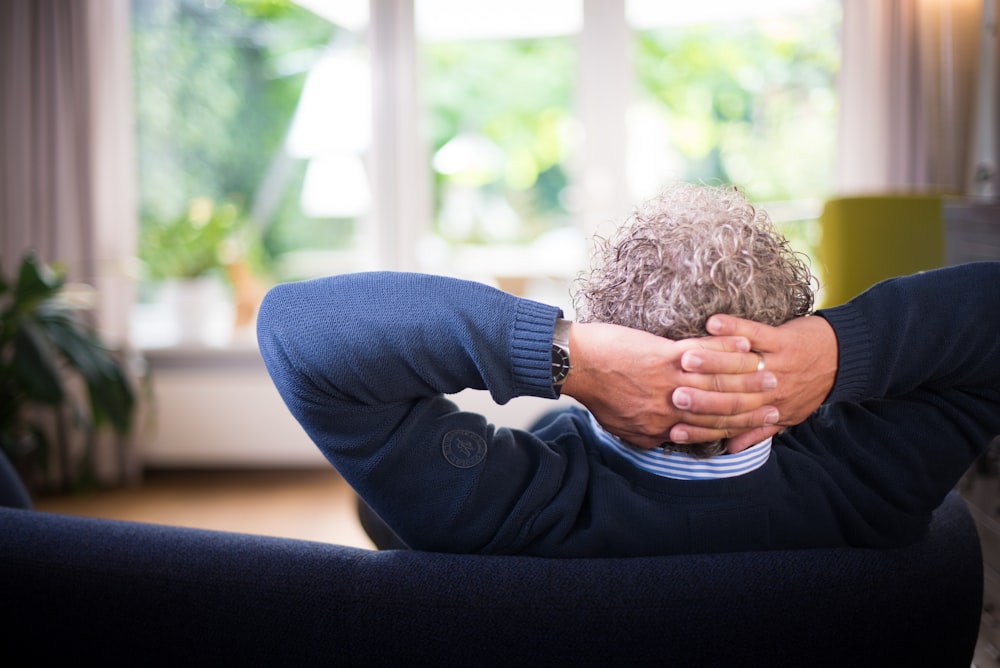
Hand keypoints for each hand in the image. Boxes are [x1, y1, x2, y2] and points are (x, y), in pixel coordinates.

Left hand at [560, 322, 779, 448]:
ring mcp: (668, 381)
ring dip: (747, 375)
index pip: (710, 430)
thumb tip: (670, 439)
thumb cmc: (596, 394)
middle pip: (721, 408)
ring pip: (717, 382)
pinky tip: (744, 343)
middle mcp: (671, 408)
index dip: (739, 426)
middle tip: (777, 395)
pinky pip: (703, 354)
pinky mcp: (663, 356)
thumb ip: (651, 435)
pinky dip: (726, 348)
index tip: (762, 420)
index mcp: (662, 427)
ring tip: (769, 369)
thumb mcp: (624, 428)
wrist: (574, 366)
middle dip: (753, 402)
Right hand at [671, 314, 838, 452]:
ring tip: (684, 359)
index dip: (700, 427)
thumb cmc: (811, 387)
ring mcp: (777, 364)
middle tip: (672, 396)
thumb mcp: (787, 416)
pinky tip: (712, 323)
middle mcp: (771, 391)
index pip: (729, 423)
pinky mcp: (783, 340)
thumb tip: (728, 450)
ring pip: (739, 366)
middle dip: (700, 396)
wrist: (845, 359)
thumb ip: (756, 432)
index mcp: (768, 411)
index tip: (673, 428)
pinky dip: (734, 327)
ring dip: (711, 361)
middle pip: (731, 396)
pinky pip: (756, 333)